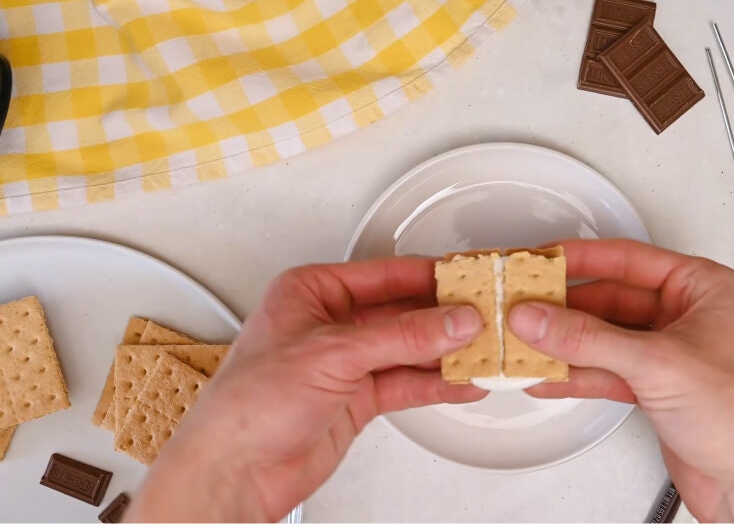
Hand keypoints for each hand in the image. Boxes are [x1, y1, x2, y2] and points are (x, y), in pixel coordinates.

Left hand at [125, 258, 485, 521]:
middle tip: (485, 315)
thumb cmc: (247, 405)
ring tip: (484, 349)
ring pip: (409, 350)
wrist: (234, 471)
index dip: (429, 277)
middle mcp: (331, 324)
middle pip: (402, 312)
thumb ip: (401, 336)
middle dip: (444, 318)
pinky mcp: (357, 399)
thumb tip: (451, 320)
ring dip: (446, 352)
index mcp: (312, 292)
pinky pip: (407, 384)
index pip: (385, 275)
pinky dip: (436, 383)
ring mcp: (346, 363)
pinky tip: (462, 381)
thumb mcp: (333, 353)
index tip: (467, 279)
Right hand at [508, 239, 733, 521]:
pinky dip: (575, 375)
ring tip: (526, 342)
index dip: (582, 258)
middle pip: (610, 300)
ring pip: (603, 338)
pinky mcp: (654, 389)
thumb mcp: (657, 364)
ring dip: (564, 344)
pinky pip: (604, 371)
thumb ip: (589, 339)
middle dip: (565, 309)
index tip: (542, 259)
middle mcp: (686, 317)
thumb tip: (540, 318)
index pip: (629, 259)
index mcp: (703, 289)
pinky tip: (547, 375)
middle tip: (524, 308)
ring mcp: (668, 355)